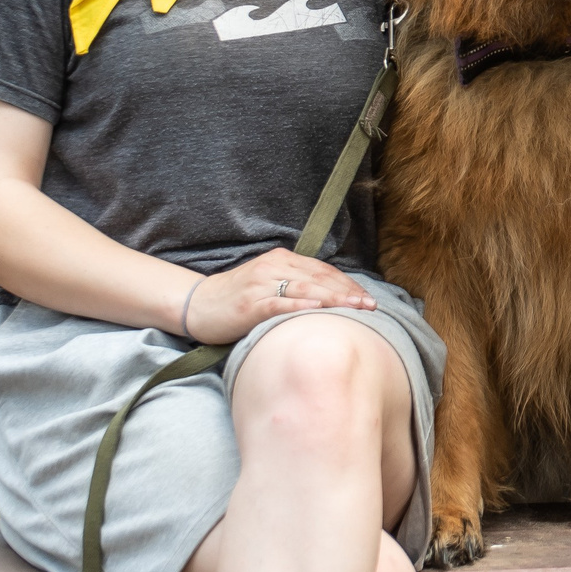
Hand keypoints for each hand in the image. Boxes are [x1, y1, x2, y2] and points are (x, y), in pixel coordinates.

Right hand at [183, 248, 376, 345]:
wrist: (199, 306)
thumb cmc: (238, 299)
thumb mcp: (269, 284)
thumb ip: (296, 285)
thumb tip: (332, 298)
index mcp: (282, 259)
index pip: (323, 270)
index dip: (348, 283)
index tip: (367, 297)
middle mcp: (275, 266)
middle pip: (320, 278)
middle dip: (348, 291)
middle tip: (371, 305)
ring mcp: (262, 283)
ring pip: (306, 288)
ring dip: (334, 298)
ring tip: (356, 308)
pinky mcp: (252, 303)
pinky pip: (282, 304)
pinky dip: (303, 307)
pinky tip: (320, 312)